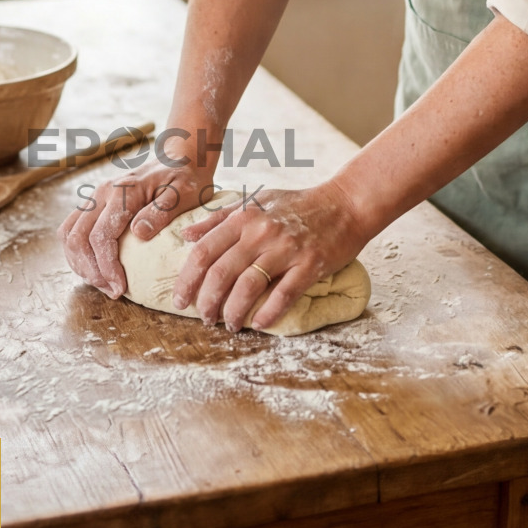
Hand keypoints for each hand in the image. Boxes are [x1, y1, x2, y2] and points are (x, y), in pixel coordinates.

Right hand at [62, 158, 209, 297]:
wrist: (180, 159)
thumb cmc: (185, 178)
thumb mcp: (184, 194)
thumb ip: (162, 211)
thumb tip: (138, 234)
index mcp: (124, 191)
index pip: (101, 236)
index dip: (107, 266)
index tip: (120, 287)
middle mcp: (102, 192)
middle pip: (78, 238)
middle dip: (91, 271)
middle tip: (112, 290)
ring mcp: (94, 197)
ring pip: (69, 235)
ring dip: (81, 264)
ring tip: (103, 284)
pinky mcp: (93, 203)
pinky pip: (72, 230)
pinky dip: (77, 253)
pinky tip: (95, 268)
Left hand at [174, 182, 365, 331]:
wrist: (346, 203)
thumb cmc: (299, 204)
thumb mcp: (257, 201)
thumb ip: (220, 218)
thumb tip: (186, 235)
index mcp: (245, 217)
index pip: (204, 252)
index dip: (187, 279)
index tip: (180, 300)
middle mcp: (262, 232)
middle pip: (221, 273)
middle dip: (207, 301)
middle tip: (204, 318)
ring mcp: (287, 248)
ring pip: (248, 287)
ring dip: (233, 312)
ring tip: (230, 325)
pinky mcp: (311, 264)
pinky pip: (284, 294)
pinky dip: (268, 313)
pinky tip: (259, 324)